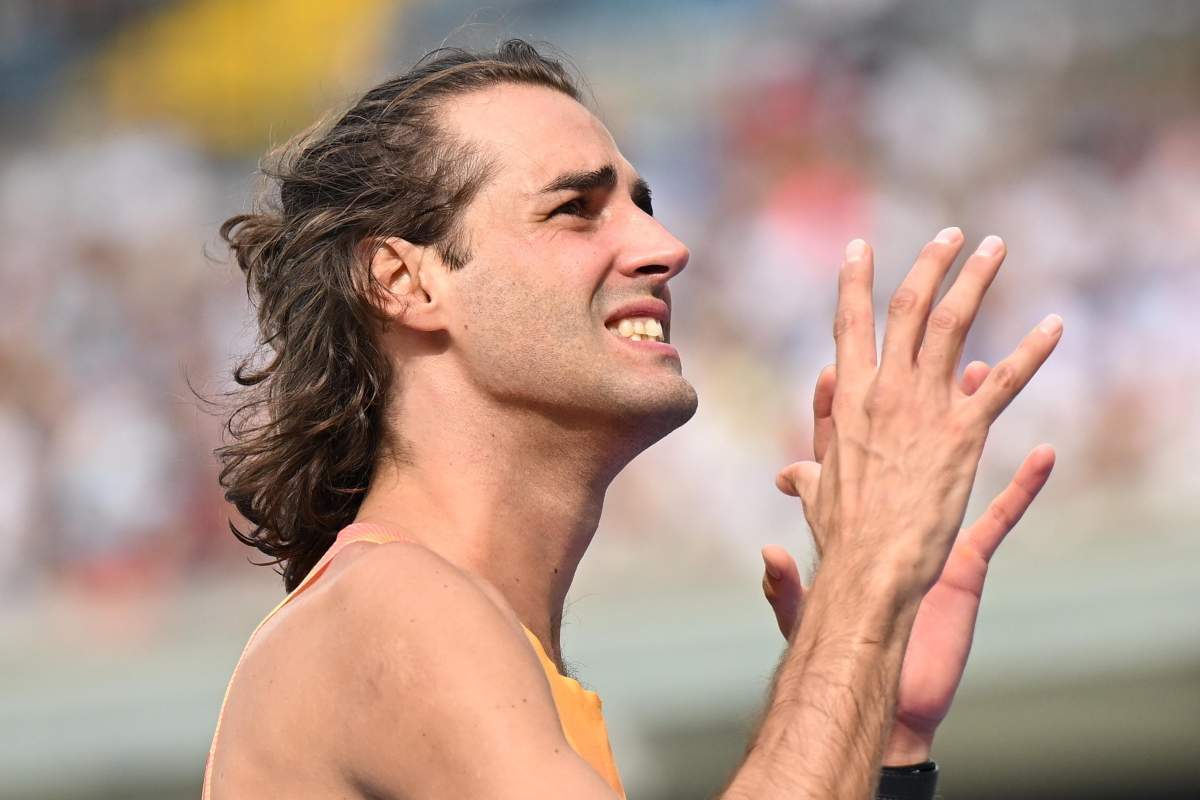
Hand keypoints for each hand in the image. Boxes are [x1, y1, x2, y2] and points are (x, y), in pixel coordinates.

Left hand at [765, 359, 1056, 763]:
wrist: (884, 682)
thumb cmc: (842, 646)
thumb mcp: (805, 613)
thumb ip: (784, 587)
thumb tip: (768, 557)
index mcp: (849, 519)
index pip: (837, 454)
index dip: (832, 413)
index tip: (831, 373)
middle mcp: (892, 514)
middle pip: (897, 438)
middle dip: (906, 392)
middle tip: (915, 346)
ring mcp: (933, 532)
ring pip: (953, 460)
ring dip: (967, 417)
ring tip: (981, 370)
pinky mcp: (968, 562)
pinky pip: (1002, 516)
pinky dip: (1024, 487)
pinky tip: (1045, 456)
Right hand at [780, 229, 1061, 597]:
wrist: (871, 562)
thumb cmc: (841, 534)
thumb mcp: (817, 494)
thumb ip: (808, 474)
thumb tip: (787, 476)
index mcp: (849, 399)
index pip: (850, 325)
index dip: (854, 282)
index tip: (859, 248)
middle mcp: (885, 390)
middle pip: (907, 308)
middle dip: (929, 264)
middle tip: (949, 235)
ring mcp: (925, 406)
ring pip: (951, 324)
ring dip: (975, 280)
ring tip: (994, 248)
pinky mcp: (964, 432)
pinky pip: (1004, 381)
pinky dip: (1033, 351)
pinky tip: (1056, 325)